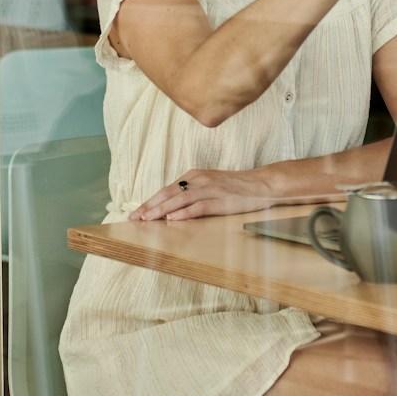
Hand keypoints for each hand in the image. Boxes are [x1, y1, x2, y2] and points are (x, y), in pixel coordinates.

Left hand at [130, 168, 275, 220]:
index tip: (136, 212)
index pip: (166, 189)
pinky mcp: (221, 201)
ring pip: (180, 199)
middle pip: (168, 193)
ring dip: (161, 210)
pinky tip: (173, 219)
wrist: (262, 183)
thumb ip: (192, 193)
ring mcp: (210, 189)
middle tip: (134, 218)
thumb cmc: (236, 187)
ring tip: (147, 219)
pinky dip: (184, 213)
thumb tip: (172, 209)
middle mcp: (199, 180)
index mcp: (195, 176)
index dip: (150, 201)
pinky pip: (199, 207)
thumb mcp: (210, 185)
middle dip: (150, 206)